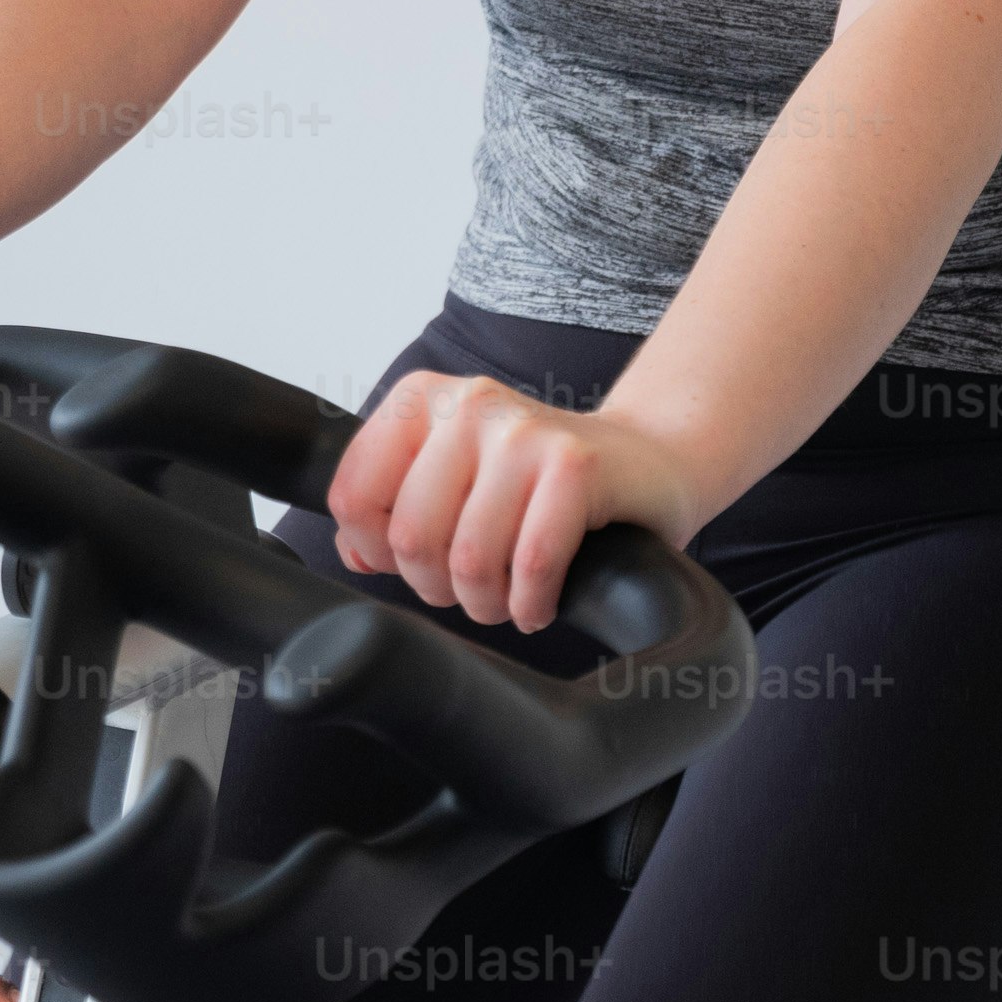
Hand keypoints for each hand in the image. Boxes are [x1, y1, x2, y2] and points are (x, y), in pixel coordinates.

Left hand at [322, 371, 700, 632]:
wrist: (647, 460)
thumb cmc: (538, 482)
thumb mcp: (456, 482)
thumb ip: (393, 512)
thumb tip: (354, 555)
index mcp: (420, 398)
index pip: (353, 495)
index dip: (377, 552)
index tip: (415, 563)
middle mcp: (467, 400)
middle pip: (409, 536)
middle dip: (438, 587)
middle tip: (472, 589)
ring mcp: (521, 429)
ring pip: (468, 559)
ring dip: (487, 604)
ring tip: (507, 598)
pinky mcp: (574, 464)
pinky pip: (531, 564)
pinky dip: (531, 604)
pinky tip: (538, 603)